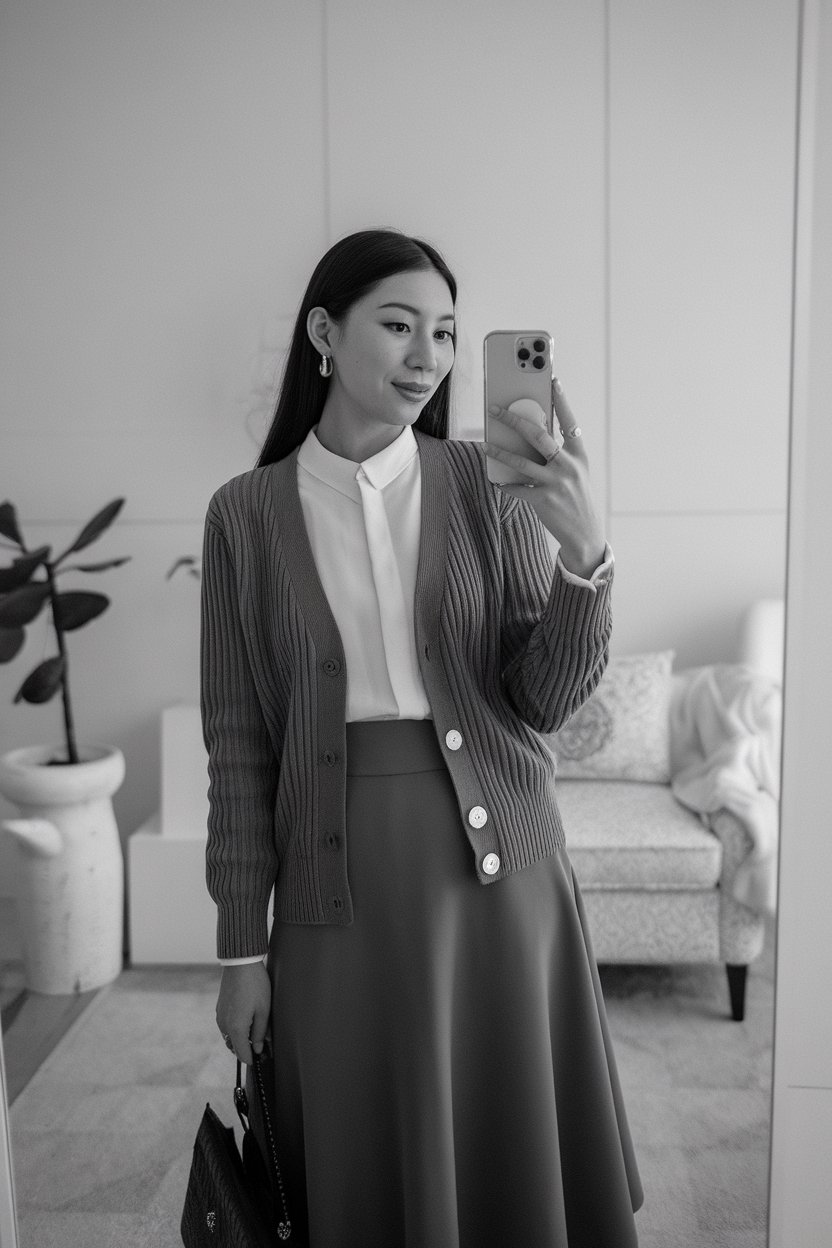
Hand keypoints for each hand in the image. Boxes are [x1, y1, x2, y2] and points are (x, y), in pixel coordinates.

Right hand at [216, 961, 271, 1064]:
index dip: (252, 1059)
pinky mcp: (219, 1009)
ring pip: (229, 1037)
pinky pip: (226, 1026)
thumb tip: (257, 1048)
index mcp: (236, 1028)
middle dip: (246, 1049)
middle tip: (261, 1044)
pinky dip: (235, 1029)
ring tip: (256, 1032)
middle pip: (234, 1047)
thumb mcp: (264, 1010)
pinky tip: (247, 1020)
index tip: (262, 1057)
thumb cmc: (255, 985)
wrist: (240, 963)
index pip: (242, 1054)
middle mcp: (224, 1025)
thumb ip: (260, 1032)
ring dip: (240, 1039)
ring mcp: (220, 1016)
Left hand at [483, 379, 605, 578]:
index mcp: (579, 455)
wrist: (585, 535)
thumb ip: (558, 455)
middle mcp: (569, 465)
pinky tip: (495, 479)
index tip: (552, 379)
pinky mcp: (543, 500)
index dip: (560, 399)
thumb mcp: (576, 473)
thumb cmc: (576, 499)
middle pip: (537, 435)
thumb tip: (531, 437)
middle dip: (513, 419)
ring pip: (521, 461)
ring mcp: (556, 483)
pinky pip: (517, 488)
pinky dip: (504, 483)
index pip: (569, 421)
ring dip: (500, 451)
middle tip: (495, 409)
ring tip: (486, 444)